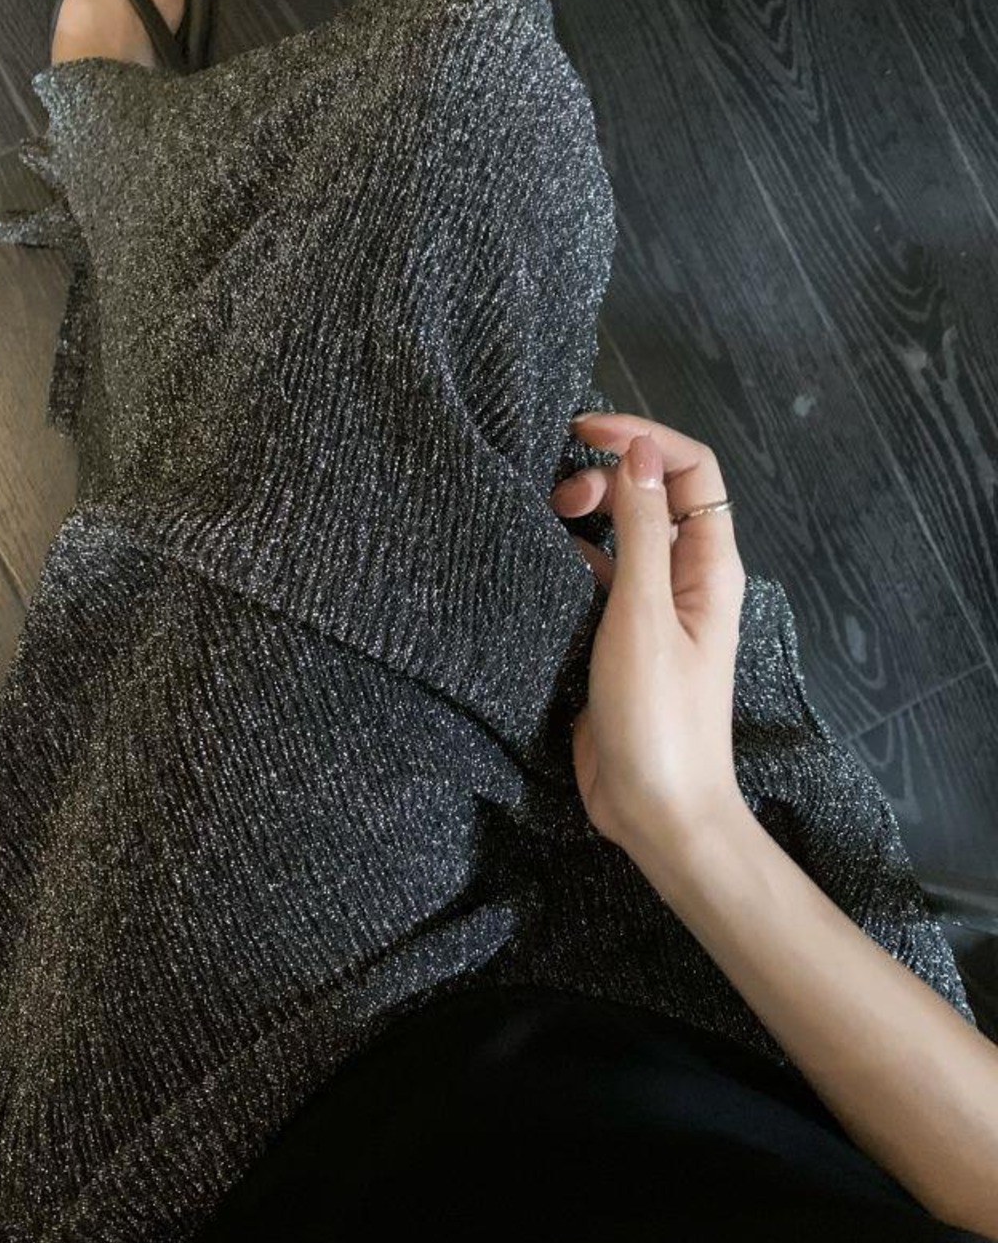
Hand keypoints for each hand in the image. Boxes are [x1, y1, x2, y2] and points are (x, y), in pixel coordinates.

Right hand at [549, 412, 747, 859]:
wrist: (657, 812)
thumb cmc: (659, 716)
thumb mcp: (642, 614)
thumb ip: (641, 530)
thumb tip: (637, 451)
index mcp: (708, 564)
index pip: (689, 468)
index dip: (642, 436)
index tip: (584, 430)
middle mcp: (683, 578)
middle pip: (651, 494)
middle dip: (604, 477)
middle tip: (557, 499)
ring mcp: (650, 610)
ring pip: (618, 536)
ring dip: (581, 519)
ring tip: (540, 528)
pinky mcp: (616, 641)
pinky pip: (593, 581)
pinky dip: (566, 564)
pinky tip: (535, 571)